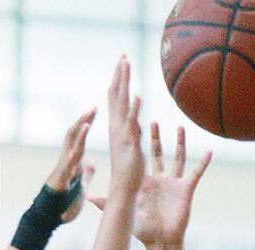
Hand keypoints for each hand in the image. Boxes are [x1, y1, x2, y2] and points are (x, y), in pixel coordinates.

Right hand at [44, 107, 97, 223]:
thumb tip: (91, 160)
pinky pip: (71, 154)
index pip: (81, 139)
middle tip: (94, 107)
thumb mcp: (81, 186)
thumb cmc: (64, 205)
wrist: (50, 219)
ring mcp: (64, 166)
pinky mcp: (63, 173)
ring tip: (90, 113)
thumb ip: (86, 172)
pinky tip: (85, 130)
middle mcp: (68, 161)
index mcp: (74, 163)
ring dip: (81, 126)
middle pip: (75, 134)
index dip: (87, 125)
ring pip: (71, 140)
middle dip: (84, 120)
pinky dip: (79, 141)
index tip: (95, 112)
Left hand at [91, 123, 211, 244]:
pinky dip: (204, 162)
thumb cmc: (143, 230)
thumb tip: (89, 197)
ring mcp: (174, 183)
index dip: (137, 146)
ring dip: (180, 143)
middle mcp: (160, 179)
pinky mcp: (186, 190)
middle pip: (158, 153)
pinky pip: (196, 173)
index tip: (132, 130)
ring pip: (178, 157)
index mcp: (146, 181)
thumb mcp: (125, 212)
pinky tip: (210, 151)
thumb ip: (108, 203)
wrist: (160, 242)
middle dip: (155, 138)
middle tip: (151, 122)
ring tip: (180, 127)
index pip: (141, 158)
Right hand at [106, 55, 144, 193]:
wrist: (123, 190)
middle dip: (120, 74)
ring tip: (126, 63)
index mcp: (117, 127)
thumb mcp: (131, 146)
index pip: (116, 98)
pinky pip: (132, 123)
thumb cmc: (127, 173)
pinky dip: (134, 109)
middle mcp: (116, 127)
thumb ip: (133, 133)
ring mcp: (122, 133)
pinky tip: (137, 94)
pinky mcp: (130, 143)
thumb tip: (138, 124)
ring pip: (122, 103)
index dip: (118, 80)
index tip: (122, 63)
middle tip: (123, 55)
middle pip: (116, 94)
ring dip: (124, 82)